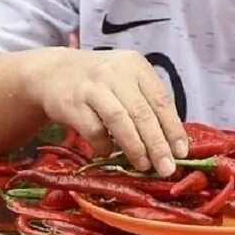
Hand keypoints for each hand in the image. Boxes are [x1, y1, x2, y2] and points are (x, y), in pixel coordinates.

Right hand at [25, 49, 186, 176]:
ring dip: (134, 147)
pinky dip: (104, 145)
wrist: (53, 73)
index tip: (182, 152)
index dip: (173, 128)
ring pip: (119, 120)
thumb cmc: (99, 82)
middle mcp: (116, 72)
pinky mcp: (72, 102)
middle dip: (157, 144)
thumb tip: (171, 142)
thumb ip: (146, 103)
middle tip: (166, 168)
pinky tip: (107, 153)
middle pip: (142, 112)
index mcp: (136, 65)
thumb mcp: (125, 80)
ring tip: (143, 166)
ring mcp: (93, 87)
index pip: (161, 99)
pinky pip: (93, 129)